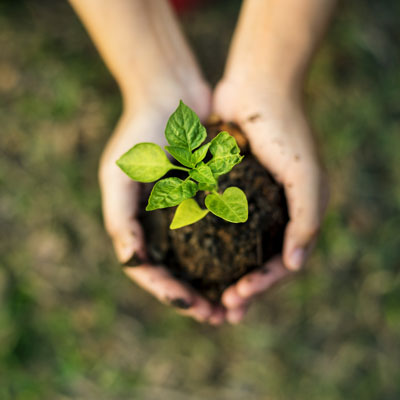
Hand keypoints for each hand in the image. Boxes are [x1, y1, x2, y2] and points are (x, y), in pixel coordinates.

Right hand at [99, 91, 224, 324]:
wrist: (171, 93)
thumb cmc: (140, 132)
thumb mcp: (119, 175)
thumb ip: (120, 219)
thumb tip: (132, 261)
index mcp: (138, 224)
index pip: (150, 270)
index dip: (169, 293)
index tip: (193, 306)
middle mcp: (163, 223)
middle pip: (179, 272)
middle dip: (197, 298)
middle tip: (220, 317)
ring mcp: (188, 211)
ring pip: (203, 258)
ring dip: (218, 283)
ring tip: (237, 302)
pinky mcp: (211, 197)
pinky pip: (223, 231)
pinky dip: (232, 252)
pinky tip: (249, 266)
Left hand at [213, 80, 328, 323]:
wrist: (258, 86)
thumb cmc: (285, 130)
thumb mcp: (305, 176)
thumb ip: (307, 220)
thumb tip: (295, 264)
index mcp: (295, 216)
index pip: (281, 265)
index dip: (261, 286)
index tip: (237, 300)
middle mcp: (274, 214)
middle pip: (257, 263)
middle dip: (242, 290)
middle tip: (221, 312)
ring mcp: (250, 203)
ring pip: (236, 250)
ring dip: (223, 275)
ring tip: (206, 297)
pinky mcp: (228, 189)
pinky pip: (219, 225)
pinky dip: (209, 245)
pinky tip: (193, 261)